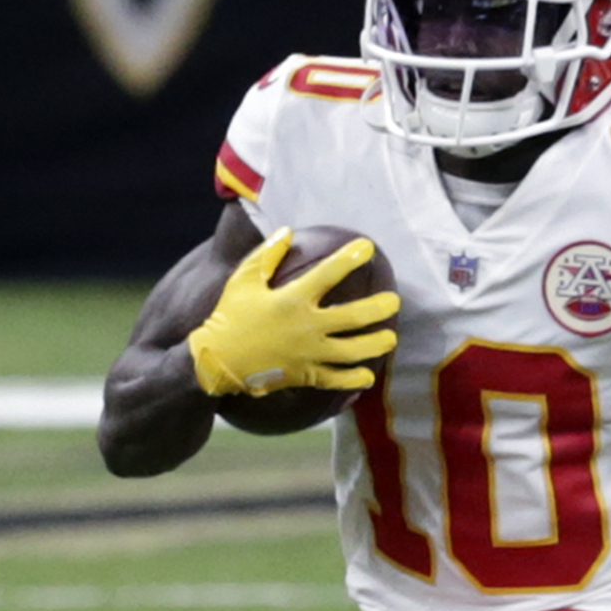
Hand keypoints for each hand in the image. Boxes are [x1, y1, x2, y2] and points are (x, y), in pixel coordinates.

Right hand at [185, 229, 397, 398]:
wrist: (216, 362)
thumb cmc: (229, 316)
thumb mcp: (242, 280)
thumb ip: (267, 254)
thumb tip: (288, 231)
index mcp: (292, 299)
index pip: (330, 273)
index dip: (351, 257)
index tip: (368, 247)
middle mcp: (306, 327)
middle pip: (354, 317)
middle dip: (379, 307)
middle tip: (394, 301)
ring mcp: (308, 354)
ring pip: (353, 351)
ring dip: (376, 345)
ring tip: (390, 338)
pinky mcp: (304, 375)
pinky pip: (336, 379)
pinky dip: (354, 379)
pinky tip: (368, 376)